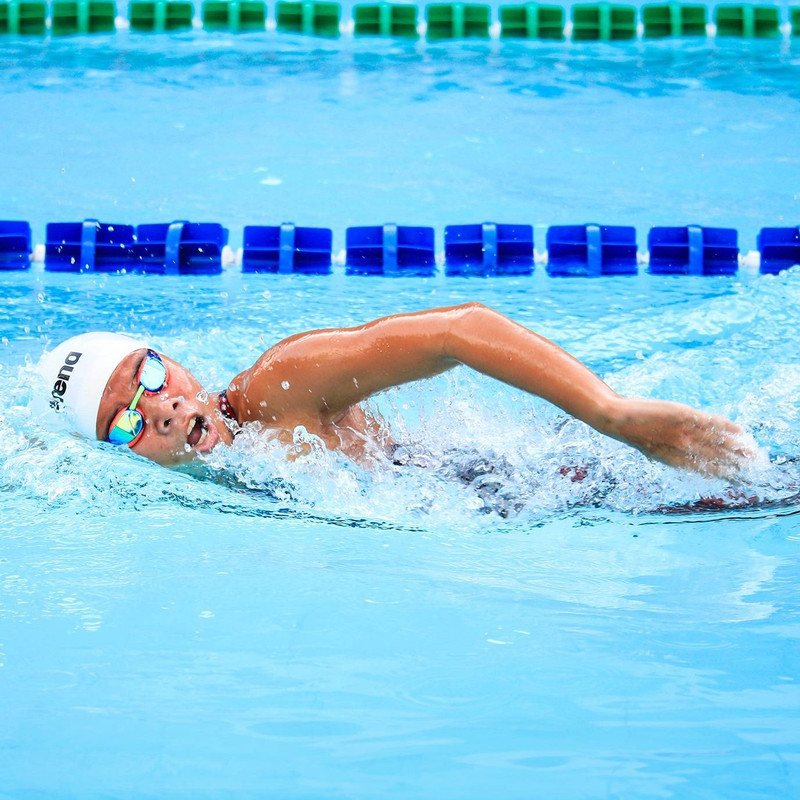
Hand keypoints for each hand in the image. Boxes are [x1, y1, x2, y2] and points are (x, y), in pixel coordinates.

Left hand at [604, 397, 760, 481]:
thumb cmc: (636, 435)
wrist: (618, 420)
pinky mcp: (683, 415)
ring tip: (753, 452)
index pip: (707, 471)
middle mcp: (683, 449)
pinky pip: (710, 422)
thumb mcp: (655, 451)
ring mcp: (683, 432)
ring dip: (738, 447)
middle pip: (717, 459)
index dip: (726, 476)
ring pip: (718, 442)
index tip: (741, 479)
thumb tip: (691, 462)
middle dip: (738, 464)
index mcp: (676, 461)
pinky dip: (726, 427)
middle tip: (755, 468)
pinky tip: (739, 431)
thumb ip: (674, 457)